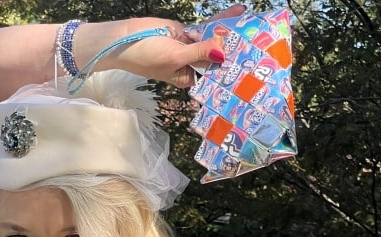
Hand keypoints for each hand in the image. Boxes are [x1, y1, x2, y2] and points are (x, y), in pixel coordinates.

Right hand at [119, 5, 246, 88]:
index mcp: (188, 77)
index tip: (249, 59)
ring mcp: (189, 46)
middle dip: (233, 46)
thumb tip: (222, 51)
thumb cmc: (146, 56)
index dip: (230, 65)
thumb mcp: (175, 57)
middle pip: (215, 54)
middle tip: (256, 37)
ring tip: (247, 20)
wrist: (124, 39)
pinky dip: (217, 21)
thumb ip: (199, 52)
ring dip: (228, 29)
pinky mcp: (185, 31)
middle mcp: (191, 63)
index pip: (213, 72)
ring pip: (211, 38)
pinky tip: (233, 15)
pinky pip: (204, 27)